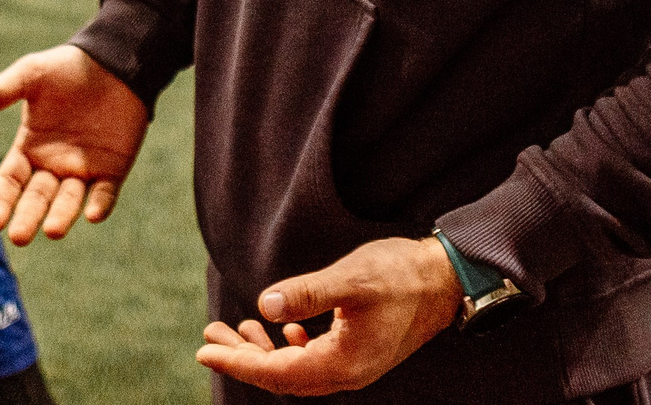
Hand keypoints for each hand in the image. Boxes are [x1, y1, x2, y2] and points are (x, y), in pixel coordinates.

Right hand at [0, 46, 148, 244]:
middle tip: (20, 236)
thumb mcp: (29, 76)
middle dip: (28, 217)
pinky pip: (105, 192)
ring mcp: (84, 169)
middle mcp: (53, 165)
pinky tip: (94, 214)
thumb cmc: (66, 68)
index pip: (10, 182)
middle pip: (36, 198)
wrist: (113, 60)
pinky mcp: (113, 168)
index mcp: (29, 148)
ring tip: (54, 230)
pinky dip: (100, 204)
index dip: (1, 202)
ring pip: (69, 201)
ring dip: (62, 216)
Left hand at [195, 237, 461, 395]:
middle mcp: (348, 374)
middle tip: (209, 336)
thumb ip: (308, 293)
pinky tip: (280, 329)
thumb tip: (265, 305)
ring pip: (296, 368)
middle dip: (242, 357)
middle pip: (282, 376)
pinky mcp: (360, 352)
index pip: (277, 372)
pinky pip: (314, 360)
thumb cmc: (401, 274)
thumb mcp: (351, 279)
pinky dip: (290, 347)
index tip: (204, 350)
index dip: (237, 362)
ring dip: (264, 351)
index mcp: (343, 364)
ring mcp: (355, 365)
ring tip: (234, 328)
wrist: (447, 279)